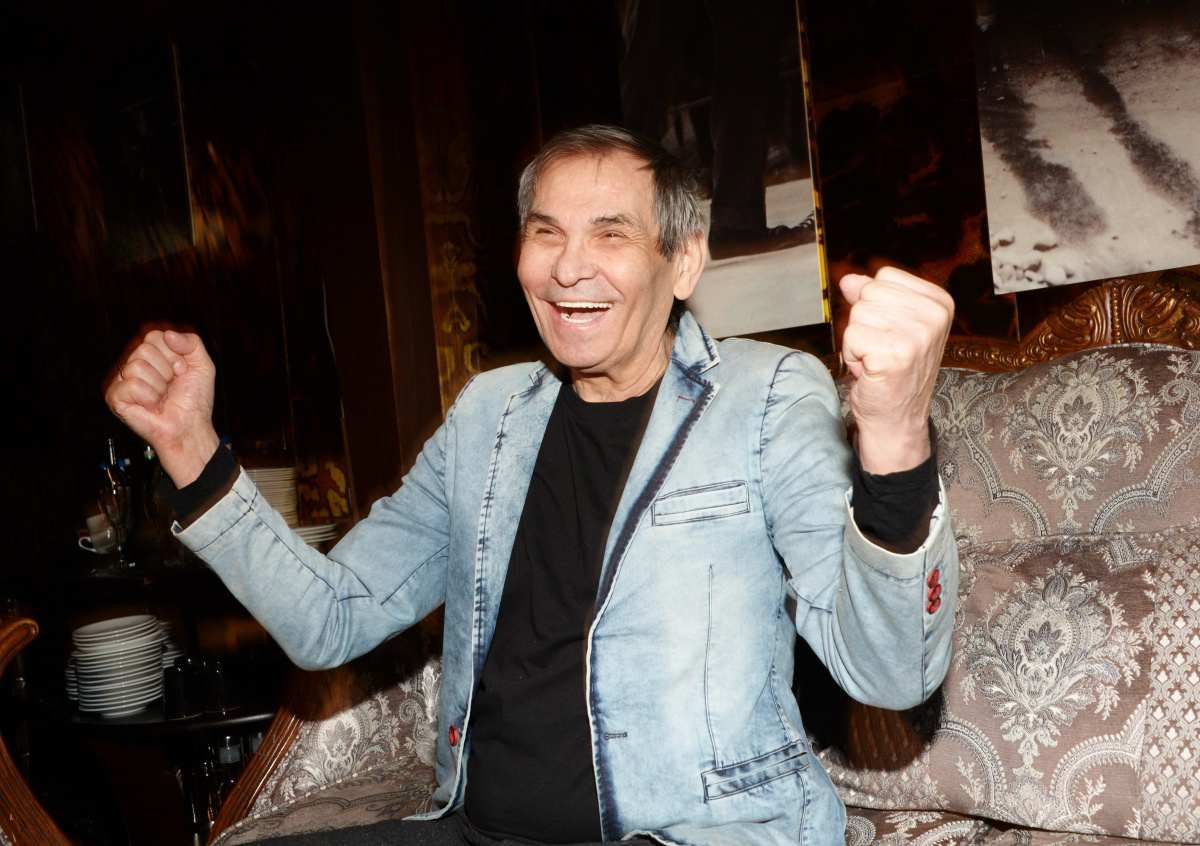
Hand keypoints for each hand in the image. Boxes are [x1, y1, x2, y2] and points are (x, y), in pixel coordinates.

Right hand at [105, 329, 219, 487]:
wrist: (190, 427)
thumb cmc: (194, 400)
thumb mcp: (203, 365)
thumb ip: (192, 343)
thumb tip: (169, 334)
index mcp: (152, 355)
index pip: (154, 336)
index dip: (174, 354)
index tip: (182, 371)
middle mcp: (134, 365)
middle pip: (145, 348)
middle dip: (167, 370)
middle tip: (171, 386)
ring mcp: (122, 380)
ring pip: (138, 366)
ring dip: (159, 386)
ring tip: (162, 397)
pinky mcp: (115, 397)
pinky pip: (131, 385)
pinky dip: (149, 398)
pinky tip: (153, 406)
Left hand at [839, 267, 953, 474]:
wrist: (898, 418)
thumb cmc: (894, 373)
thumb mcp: (889, 326)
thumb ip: (871, 297)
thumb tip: (849, 279)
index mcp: (940, 302)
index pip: (884, 276)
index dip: (876, 305)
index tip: (890, 333)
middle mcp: (934, 315)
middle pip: (869, 292)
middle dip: (864, 322)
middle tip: (881, 350)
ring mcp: (916, 334)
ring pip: (857, 313)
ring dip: (857, 340)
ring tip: (877, 360)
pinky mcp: (894, 353)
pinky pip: (851, 335)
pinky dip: (852, 355)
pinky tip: (870, 370)